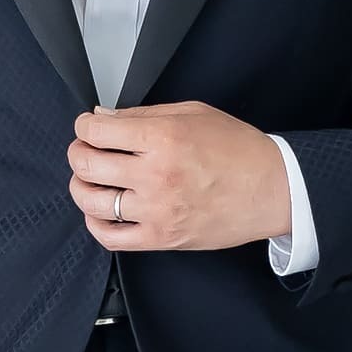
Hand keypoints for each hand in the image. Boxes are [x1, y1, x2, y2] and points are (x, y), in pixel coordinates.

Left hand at [68, 101, 292, 250]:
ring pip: (92, 201)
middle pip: (88, 164)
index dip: (84, 126)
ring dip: (81, 186)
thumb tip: (103, 117)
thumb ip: (144, 114)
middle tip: (84, 150)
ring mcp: (156, 210)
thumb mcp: (193, 113)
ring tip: (89, 179)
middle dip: (78, 152)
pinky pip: (111, 237)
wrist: (273, 190)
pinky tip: (100, 211)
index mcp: (164, 138)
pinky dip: (95, 223)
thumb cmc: (239, 150)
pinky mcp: (161, 238)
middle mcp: (156, 174)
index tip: (87, 127)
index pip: (97, 131)